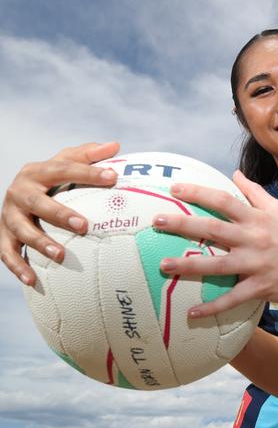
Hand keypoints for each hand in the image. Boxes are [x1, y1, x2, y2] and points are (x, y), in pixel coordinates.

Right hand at [0, 142, 119, 284]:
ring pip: (21, 230)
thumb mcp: (67, 162)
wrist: (19, 194)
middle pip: (38, 203)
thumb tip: (115, 145)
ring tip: (61, 255)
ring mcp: (9, 215)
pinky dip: (18, 267)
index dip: (88, 172)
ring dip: (40, 243)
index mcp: (37, 171)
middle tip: (84, 225)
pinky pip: (7, 253)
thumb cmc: (53, 179)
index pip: (63, 168)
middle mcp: (19, 192)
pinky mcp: (2, 235)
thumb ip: (89, 155)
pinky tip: (34, 281)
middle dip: (59, 214)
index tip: (113, 177)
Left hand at [153, 171, 277, 317]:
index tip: (174, 189)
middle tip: (156, 221)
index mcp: (258, 219)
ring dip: (189, 266)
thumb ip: (255, 193)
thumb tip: (235, 173)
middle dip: (183, 224)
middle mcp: (255, 239)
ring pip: (218, 264)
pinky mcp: (261, 288)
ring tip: (163, 266)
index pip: (224, 200)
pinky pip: (233, 298)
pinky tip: (191, 313)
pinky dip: (212, 307)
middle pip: (214, 228)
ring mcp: (257, 264)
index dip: (199, 193)